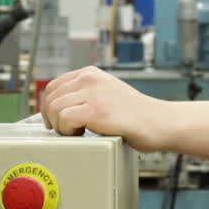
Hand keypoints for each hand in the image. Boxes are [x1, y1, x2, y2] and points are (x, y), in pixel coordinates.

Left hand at [40, 67, 169, 150]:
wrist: (159, 122)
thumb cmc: (136, 115)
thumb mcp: (107, 94)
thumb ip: (86, 96)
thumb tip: (59, 109)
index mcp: (90, 73)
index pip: (53, 86)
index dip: (49, 107)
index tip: (55, 121)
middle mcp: (89, 79)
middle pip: (51, 98)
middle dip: (54, 118)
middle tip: (67, 131)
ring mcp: (92, 93)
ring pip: (55, 109)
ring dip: (61, 127)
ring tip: (78, 133)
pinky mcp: (95, 110)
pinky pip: (64, 119)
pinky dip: (68, 131)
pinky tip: (82, 134)